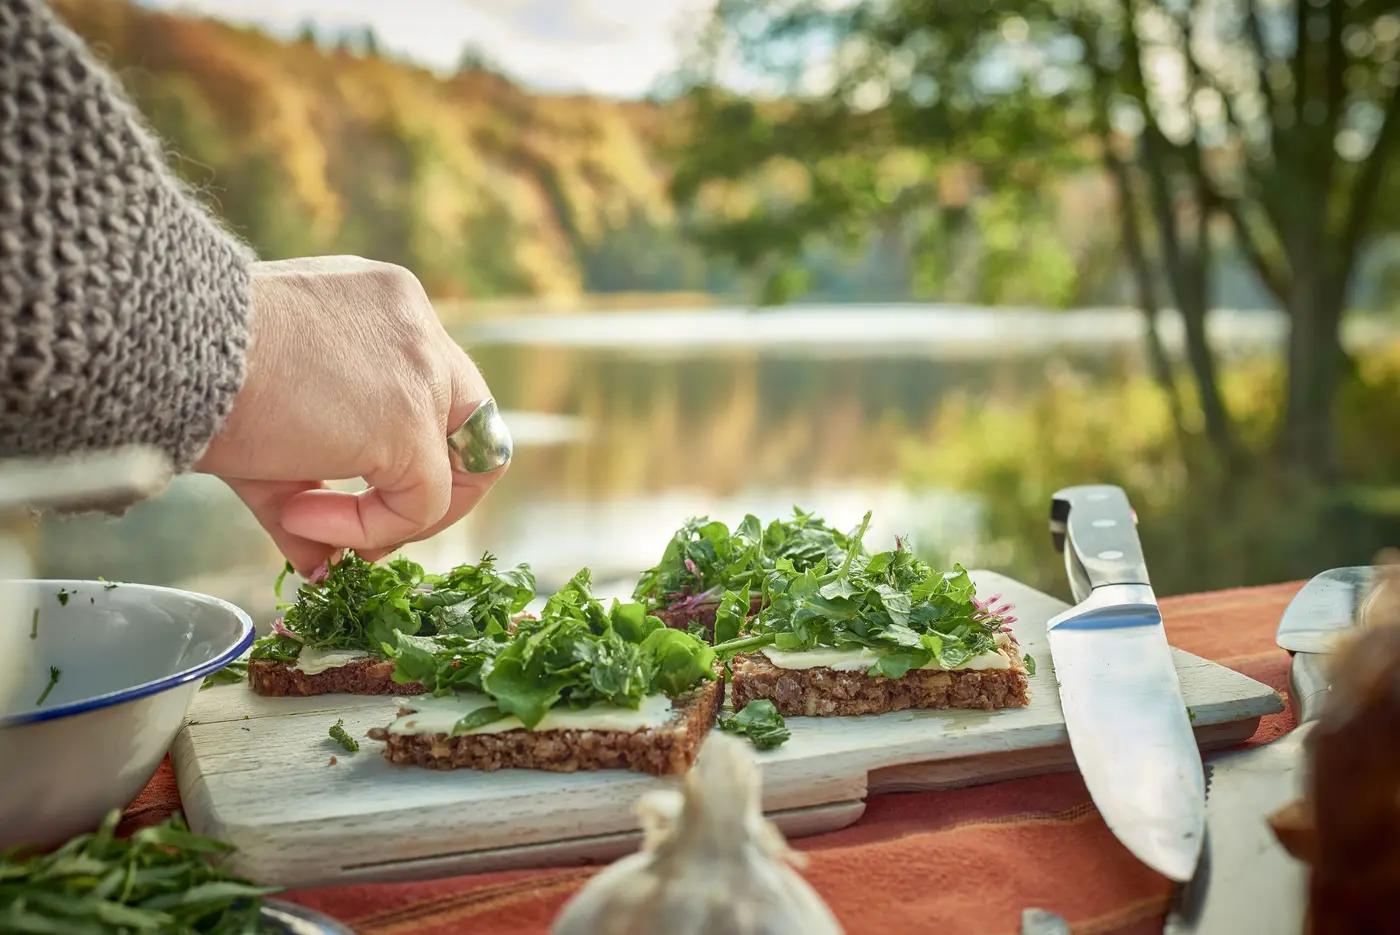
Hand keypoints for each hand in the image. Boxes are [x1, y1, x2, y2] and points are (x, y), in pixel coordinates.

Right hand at [196, 257, 506, 574]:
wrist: (162, 344)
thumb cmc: (194, 369)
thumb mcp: (269, 422)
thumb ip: (308, 491)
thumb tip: (321, 565)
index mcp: (385, 307)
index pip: (439, 390)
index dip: (415, 454)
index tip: (356, 491)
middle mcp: (416, 326)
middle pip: (476, 424)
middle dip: (436, 494)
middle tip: (373, 535)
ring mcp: (421, 368)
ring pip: (465, 467)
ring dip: (398, 518)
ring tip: (312, 522)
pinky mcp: (407, 418)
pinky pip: (421, 500)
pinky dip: (371, 528)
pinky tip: (302, 517)